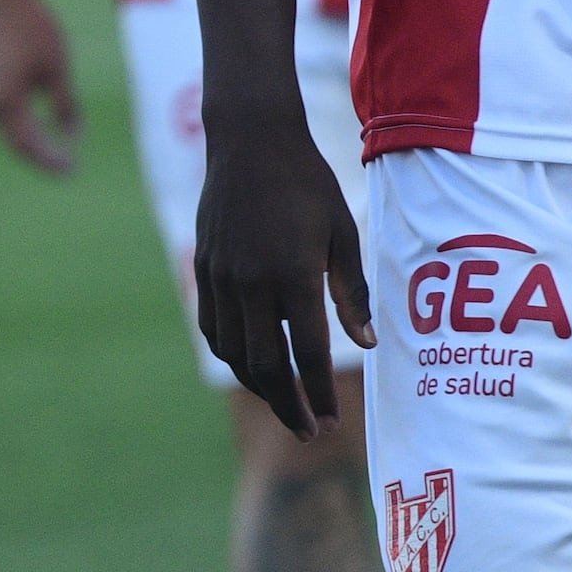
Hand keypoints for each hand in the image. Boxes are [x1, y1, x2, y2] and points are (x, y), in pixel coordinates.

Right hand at [0, 0, 83, 176]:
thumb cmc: (34, 27)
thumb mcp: (58, 67)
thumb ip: (65, 104)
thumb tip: (72, 135)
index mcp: (4, 101)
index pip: (28, 145)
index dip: (49, 161)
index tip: (72, 171)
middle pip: (14, 141)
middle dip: (40, 156)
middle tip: (67, 166)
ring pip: (6, 127)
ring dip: (30, 139)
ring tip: (55, 148)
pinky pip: (1, 110)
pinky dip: (20, 122)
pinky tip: (38, 121)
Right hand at [191, 106, 369, 435]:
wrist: (249, 141)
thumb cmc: (307, 184)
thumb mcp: (342, 234)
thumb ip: (351, 292)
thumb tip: (367, 343)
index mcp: (292, 274)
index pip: (306, 353)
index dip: (320, 394)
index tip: (332, 421)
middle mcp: (251, 283)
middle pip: (265, 366)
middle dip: (288, 405)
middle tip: (308, 430)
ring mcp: (221, 279)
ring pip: (233, 353)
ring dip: (259, 386)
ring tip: (283, 403)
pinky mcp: (204, 270)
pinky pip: (213, 328)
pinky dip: (231, 355)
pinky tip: (250, 364)